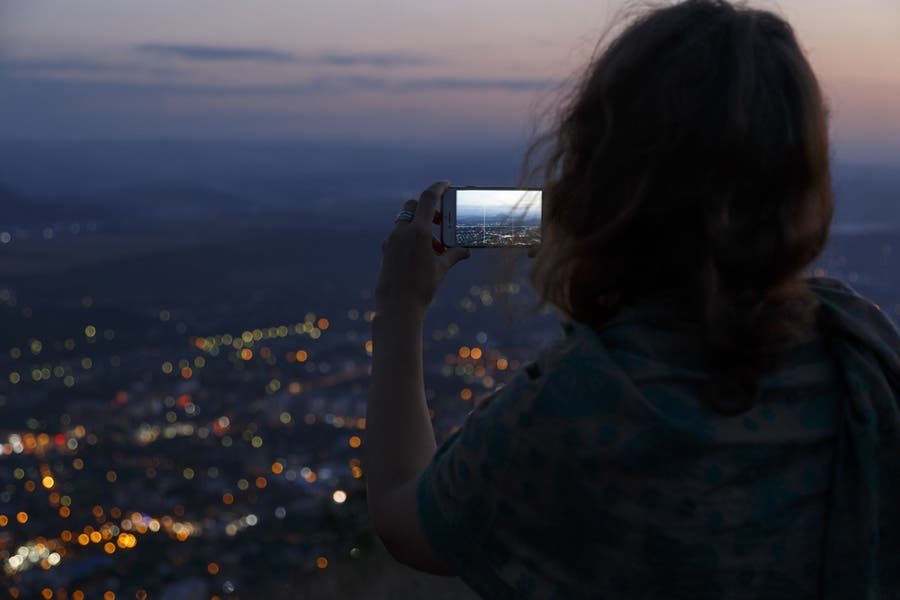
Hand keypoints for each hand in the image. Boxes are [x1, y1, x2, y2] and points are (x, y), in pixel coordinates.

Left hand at [376, 181, 470, 319]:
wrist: (397, 308)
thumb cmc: (421, 288)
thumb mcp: (441, 269)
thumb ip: (454, 255)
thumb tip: (466, 251)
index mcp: (417, 232)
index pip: (427, 198)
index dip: (438, 187)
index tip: (446, 184)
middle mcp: (401, 232)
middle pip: (412, 206)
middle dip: (427, 209)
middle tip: (440, 221)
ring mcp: (391, 241)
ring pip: (405, 222)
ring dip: (420, 227)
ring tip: (434, 247)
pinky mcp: (386, 251)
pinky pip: (398, 236)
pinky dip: (410, 238)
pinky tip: (420, 255)